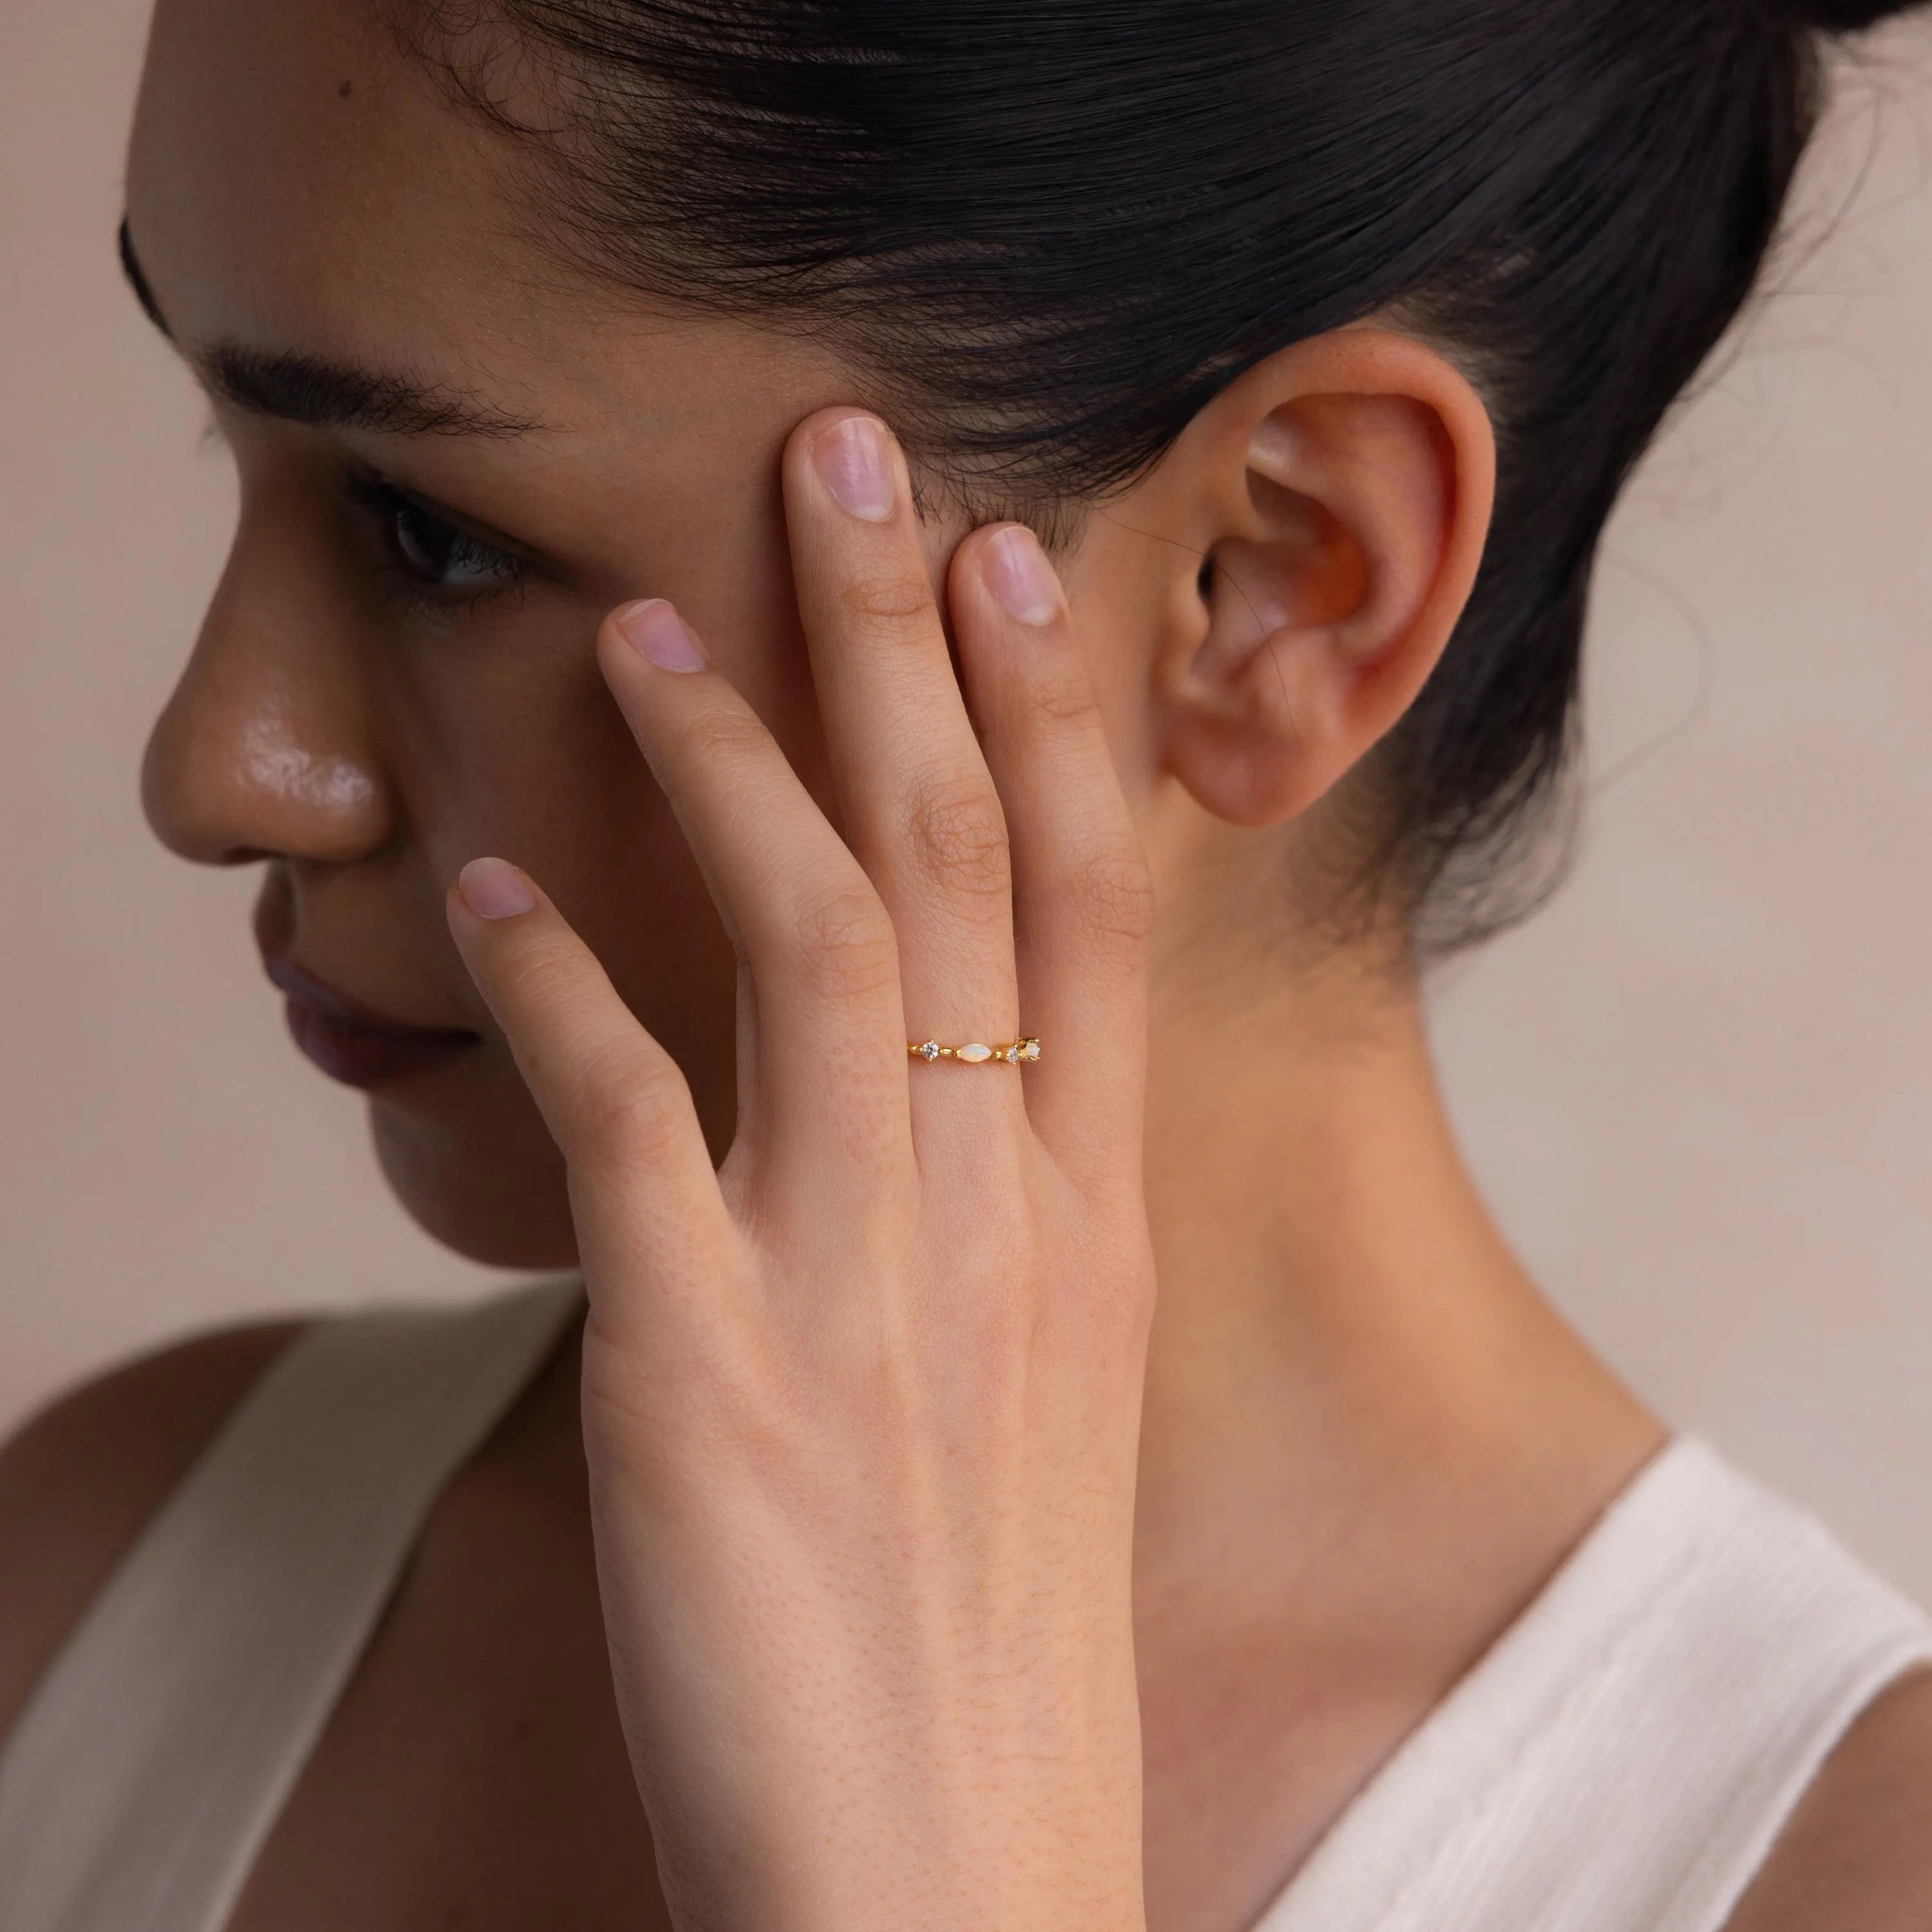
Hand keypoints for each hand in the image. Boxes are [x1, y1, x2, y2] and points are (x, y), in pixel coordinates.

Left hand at [447, 409, 1156, 1931]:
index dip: (1058, 714)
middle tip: (852, 457)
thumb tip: (940, 1087)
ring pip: (820, 945)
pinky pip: (630, 1125)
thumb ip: (1003, 1219)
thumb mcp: (1047, 1387)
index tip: (1010, 561)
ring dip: (728, 766)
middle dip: (907, 643)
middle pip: (969, 864)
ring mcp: (864, 1279)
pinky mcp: (710, 1372)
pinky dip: (557, 989)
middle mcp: (1000, 1211)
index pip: (1099, 904)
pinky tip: (490, 896)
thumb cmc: (996, 1631)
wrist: (956, 1871)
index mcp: (1090, 1217)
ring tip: (640, 631)